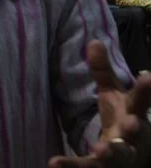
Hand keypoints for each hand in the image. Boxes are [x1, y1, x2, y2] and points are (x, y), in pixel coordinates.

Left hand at [48, 40, 150, 166]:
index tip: (149, 76)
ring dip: (111, 152)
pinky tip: (54, 163)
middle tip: (132, 124)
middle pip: (137, 132)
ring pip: (119, 156)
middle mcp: (132, 136)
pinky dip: (71, 166)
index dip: (146, 89)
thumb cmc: (122, 119)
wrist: (135, 157)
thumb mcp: (114, 95)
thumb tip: (94, 41)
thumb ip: (103, 71)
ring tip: (100, 150)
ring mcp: (122, 155)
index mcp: (133, 113)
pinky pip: (88, 167)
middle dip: (136, 129)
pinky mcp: (104, 167)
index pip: (140, 100)